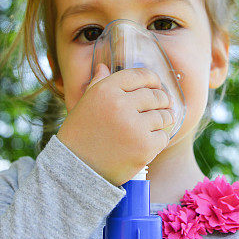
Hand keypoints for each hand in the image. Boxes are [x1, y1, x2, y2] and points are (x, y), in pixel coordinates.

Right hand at [56, 63, 172, 185]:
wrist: (76, 171)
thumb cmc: (79, 135)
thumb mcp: (85, 104)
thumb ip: (97, 84)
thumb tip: (104, 67)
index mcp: (106, 90)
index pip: (140, 75)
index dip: (153, 80)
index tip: (156, 86)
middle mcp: (121, 104)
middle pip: (156, 95)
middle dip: (161, 100)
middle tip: (162, 106)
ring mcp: (134, 127)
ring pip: (163, 116)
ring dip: (162, 120)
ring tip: (156, 124)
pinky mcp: (144, 147)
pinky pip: (163, 136)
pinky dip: (158, 139)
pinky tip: (149, 141)